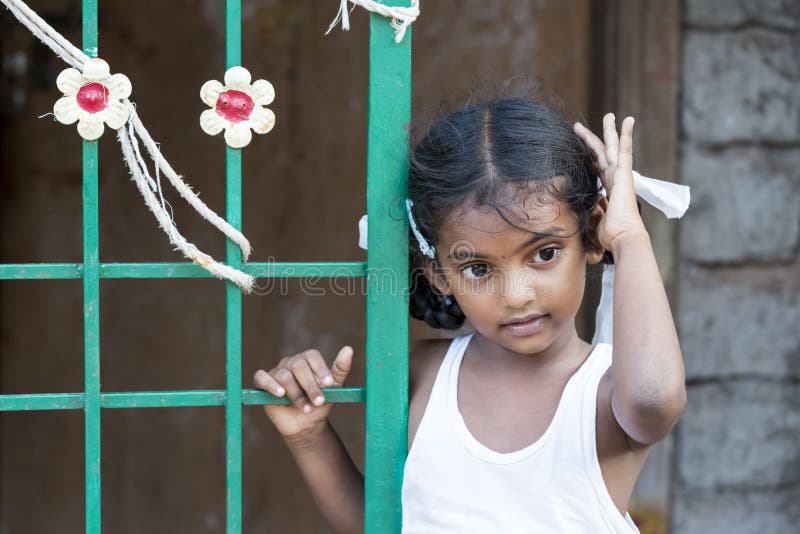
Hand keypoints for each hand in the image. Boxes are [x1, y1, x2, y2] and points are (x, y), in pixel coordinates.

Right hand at [254, 346, 353, 443]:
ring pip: (284, 376)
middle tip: (319, 401)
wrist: (306, 424)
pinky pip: (261, 377)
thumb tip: (348, 349)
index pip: (311, 355)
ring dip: (296, 393)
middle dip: (310, 385)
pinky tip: (280, 394)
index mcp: (307, 360)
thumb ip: (340, 369)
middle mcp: (290, 362)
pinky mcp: (262, 384)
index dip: (320, 368)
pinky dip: (270, 384)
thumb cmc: (320, 403)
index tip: (329, 384)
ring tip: (305, 408)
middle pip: (298, 365)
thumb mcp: (334, 388)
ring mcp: (276, 372)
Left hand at [574, 113, 647, 252]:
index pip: (597, 168)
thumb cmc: (610, 235)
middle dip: (594, 139)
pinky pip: (625, 150)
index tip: (580, 147)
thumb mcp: (593, 220)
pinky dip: (627, 135)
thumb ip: (589, 210)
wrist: (623, 237)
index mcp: (608, 190)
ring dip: (610, 131)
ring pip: (613, 148)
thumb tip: (581, 209)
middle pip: (603, 154)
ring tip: (610, 115)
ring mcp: (620, 176)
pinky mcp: (625, 174)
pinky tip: (628, 121)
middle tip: (582, 127)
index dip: (589, 156)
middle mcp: (615, 180)